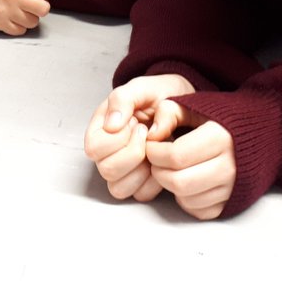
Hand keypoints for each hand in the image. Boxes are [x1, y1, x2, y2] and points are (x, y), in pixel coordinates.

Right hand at [84, 74, 193, 201]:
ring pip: (119, 189)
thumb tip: (111, 125)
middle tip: (147, 134)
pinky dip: (154, 181)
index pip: (94, 148)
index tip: (137, 123)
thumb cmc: (161, 95)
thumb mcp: (143, 87)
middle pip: (107, 171)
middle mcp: (107, 153)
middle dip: (133, 153)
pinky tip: (161, 162)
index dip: (117, 139)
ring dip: (141, 170)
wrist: (186, 105)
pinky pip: (141, 194)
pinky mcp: (141, 182)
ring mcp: (123, 170)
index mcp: (101, 128)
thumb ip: (123, 98)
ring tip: (153, 149)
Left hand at [146, 102, 235, 219]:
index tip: (152, 145)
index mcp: (221, 138)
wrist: (265, 131)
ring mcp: (233, 188)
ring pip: (186, 199)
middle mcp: (230, 167)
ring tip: (172, 169)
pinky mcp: (233, 202)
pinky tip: (188, 180)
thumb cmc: (224, 117)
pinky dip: (186, 199)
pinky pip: (199, 211)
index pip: (175, 156)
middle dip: (158, 171)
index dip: (155, 152)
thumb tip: (151, 134)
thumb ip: (170, 111)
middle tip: (157, 160)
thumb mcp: (197, 104)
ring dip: (170, 186)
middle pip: (178, 182)